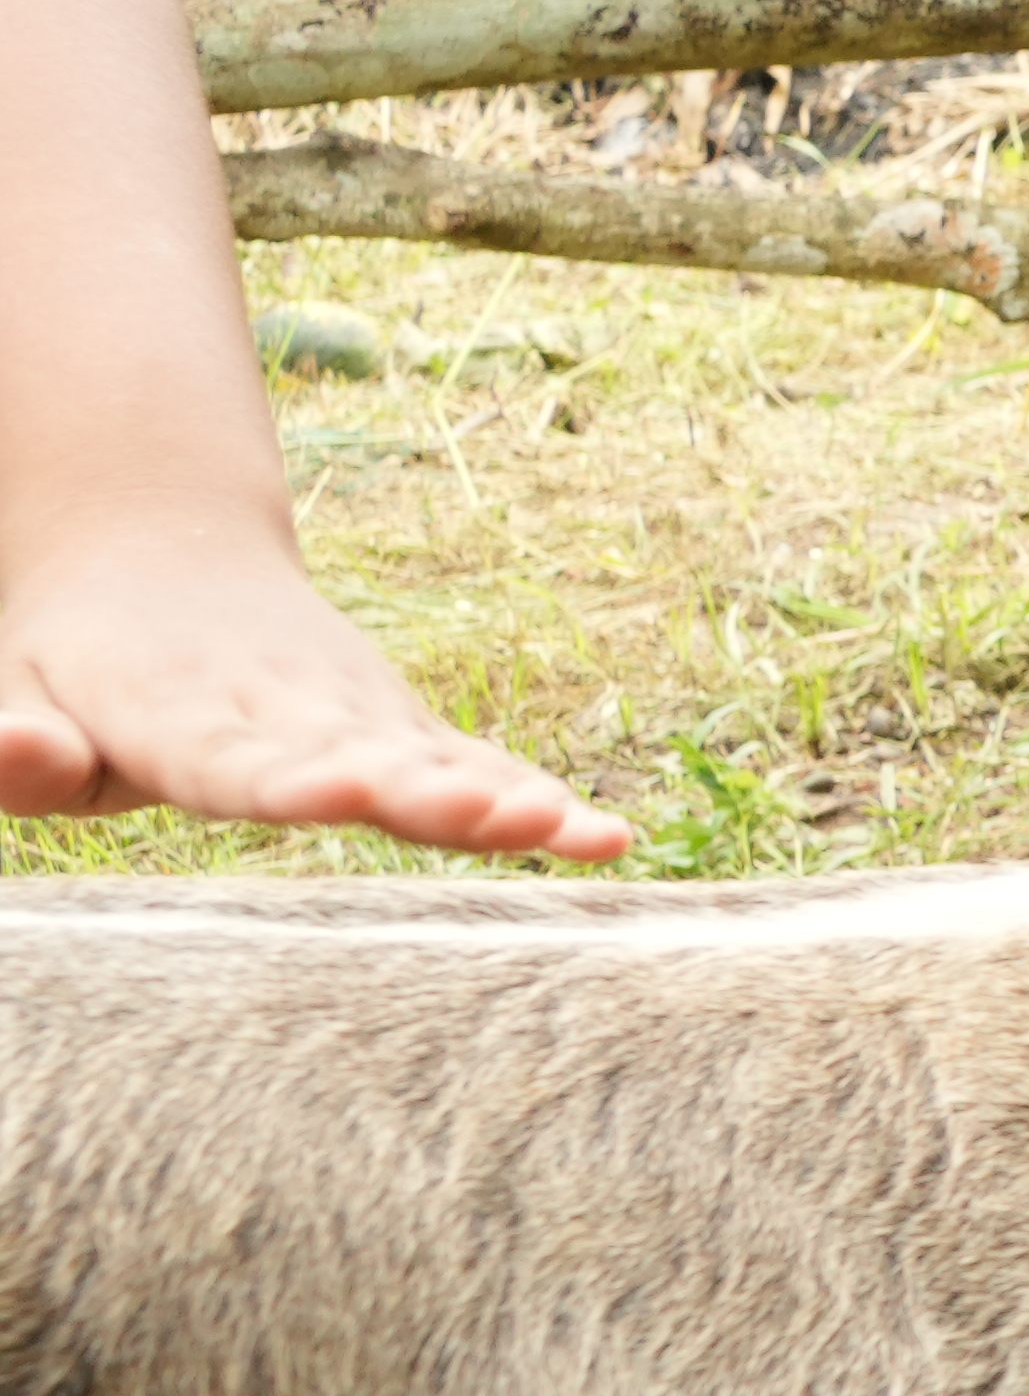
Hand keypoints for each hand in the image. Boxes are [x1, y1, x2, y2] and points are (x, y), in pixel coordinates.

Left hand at [0, 512, 630, 858]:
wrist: (162, 558)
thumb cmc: (76, 661)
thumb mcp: (17, 689)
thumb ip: (19, 744)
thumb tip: (19, 754)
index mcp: (182, 715)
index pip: (236, 757)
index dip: (289, 776)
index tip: (336, 791)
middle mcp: (288, 712)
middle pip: (360, 759)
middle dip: (422, 790)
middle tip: (487, 813)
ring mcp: (355, 717)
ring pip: (430, 761)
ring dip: (497, 797)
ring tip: (563, 827)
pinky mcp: (400, 729)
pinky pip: (472, 766)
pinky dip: (533, 798)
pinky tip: (602, 837)